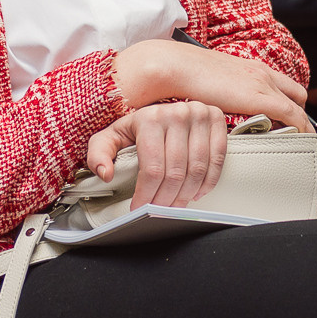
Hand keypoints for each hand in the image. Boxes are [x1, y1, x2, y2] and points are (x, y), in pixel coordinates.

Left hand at [85, 100, 227, 208]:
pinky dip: (207, 182)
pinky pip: (217, 160)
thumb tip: (105, 173)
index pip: (153, 169)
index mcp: (150, 117)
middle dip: (166, 200)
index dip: (147, 195)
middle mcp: (177, 113)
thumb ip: (99, 154)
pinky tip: (195, 190)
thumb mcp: (111, 136)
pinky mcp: (217, 119)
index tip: (141, 208)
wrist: (163, 106)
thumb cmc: (137, 126)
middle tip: (159, 211)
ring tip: (175, 204)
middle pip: (176, 173)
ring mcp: (199, 115)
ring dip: (187, 195)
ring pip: (197, 170)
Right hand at [110, 39, 310, 130]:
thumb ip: (220, 94)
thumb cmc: (185, 75)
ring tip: (298, 141)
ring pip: (298, 106)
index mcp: (250, 68)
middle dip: (299, 113)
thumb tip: (215, 106)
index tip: (289, 120)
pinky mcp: (260, 96)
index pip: (282, 85)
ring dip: (300, 123)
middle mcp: (262, 73)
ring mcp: (263, 83)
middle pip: (297, 94)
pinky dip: (299, 127)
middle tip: (295, 132)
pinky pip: (292, 115)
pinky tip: (297, 140)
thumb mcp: (210, 83)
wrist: (176, 66)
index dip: (289, 103)